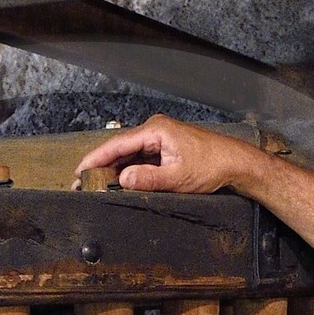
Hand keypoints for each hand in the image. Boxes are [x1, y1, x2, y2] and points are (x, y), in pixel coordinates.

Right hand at [72, 115, 261, 196]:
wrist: (235, 163)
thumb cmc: (211, 166)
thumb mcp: (178, 178)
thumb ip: (148, 179)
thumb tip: (122, 180)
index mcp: (156, 131)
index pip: (117, 144)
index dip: (96, 158)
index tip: (79, 171)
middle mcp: (155, 130)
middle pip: (120, 148)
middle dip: (101, 165)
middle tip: (81, 182)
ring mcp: (160, 138)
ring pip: (129, 153)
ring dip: (114, 168)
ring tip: (94, 184)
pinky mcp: (165, 148)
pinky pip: (140, 157)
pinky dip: (129, 169)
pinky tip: (119, 182)